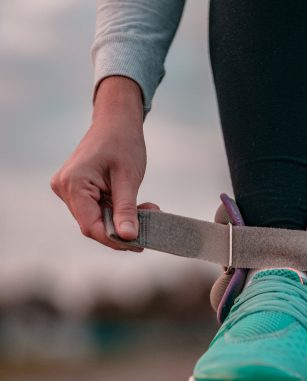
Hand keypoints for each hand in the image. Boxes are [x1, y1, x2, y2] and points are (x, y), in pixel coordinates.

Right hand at [50, 76, 157, 250]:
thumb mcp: (129, 178)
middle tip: (151, 225)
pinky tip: (139, 206)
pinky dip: (118, 212)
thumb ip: (126, 209)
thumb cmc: (123, 142)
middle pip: (93, 224)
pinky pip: (98, 209)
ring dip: (123, 220)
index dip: (114, 240)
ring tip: (149, 209)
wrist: (116, 120)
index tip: (139, 245)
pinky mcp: (78, 189)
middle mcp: (65, 188)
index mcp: (73, 183)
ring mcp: (69, 189)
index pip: (90, 225)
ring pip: (97, 219)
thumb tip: (128, 238)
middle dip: (122, 229)